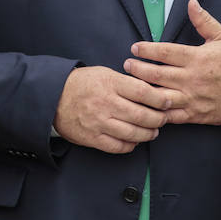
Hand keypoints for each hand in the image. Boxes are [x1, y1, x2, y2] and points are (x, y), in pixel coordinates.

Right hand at [54, 65, 171, 153]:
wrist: (53, 97)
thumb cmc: (82, 83)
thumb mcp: (104, 73)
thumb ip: (126, 82)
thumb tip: (152, 92)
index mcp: (110, 84)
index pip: (143, 92)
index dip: (160, 99)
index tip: (167, 102)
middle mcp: (106, 104)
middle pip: (141, 115)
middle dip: (158, 119)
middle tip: (163, 119)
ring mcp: (99, 122)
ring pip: (133, 133)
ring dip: (148, 134)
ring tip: (153, 131)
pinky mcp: (92, 138)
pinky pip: (118, 146)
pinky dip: (130, 145)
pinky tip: (135, 140)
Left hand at [123, 0, 220, 125]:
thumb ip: (204, 21)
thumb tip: (191, 3)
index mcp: (197, 58)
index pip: (165, 53)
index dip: (147, 50)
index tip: (134, 48)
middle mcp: (192, 79)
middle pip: (157, 75)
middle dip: (138, 70)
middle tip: (126, 65)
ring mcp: (192, 99)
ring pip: (161, 96)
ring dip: (143, 91)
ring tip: (130, 85)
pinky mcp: (194, 114)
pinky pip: (171, 116)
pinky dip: (156, 112)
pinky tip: (145, 107)